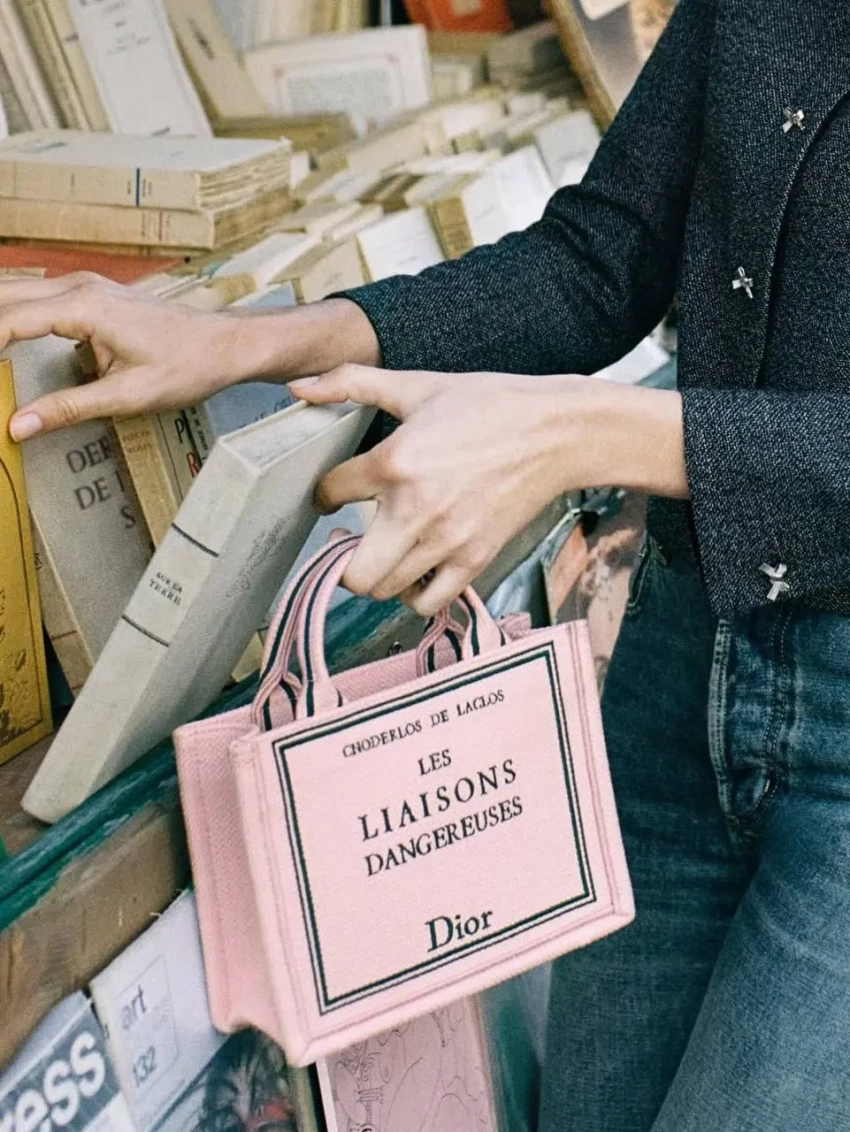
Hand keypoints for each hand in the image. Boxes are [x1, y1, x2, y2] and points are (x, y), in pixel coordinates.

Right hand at [1, 275, 379, 440]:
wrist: (227, 344)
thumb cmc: (188, 367)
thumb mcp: (128, 396)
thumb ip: (69, 408)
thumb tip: (17, 425)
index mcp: (83, 306)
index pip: (8, 321)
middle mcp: (78, 286)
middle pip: (3, 296)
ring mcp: (83, 286)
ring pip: (15, 292)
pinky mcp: (90, 296)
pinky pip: (36, 298)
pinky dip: (13, 319)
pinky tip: (7, 351)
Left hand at [291, 365, 633, 614]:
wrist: (557, 433)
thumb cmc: (489, 405)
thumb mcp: (418, 385)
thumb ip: (352, 382)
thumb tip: (298, 385)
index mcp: (396, 461)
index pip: (330, 494)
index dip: (323, 493)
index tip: (334, 492)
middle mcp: (416, 509)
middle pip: (353, 573)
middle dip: (340, 562)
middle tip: (349, 540)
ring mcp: (447, 541)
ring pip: (385, 590)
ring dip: (376, 575)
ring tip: (384, 550)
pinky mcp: (474, 559)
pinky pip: (427, 601)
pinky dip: (414, 592)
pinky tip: (416, 566)